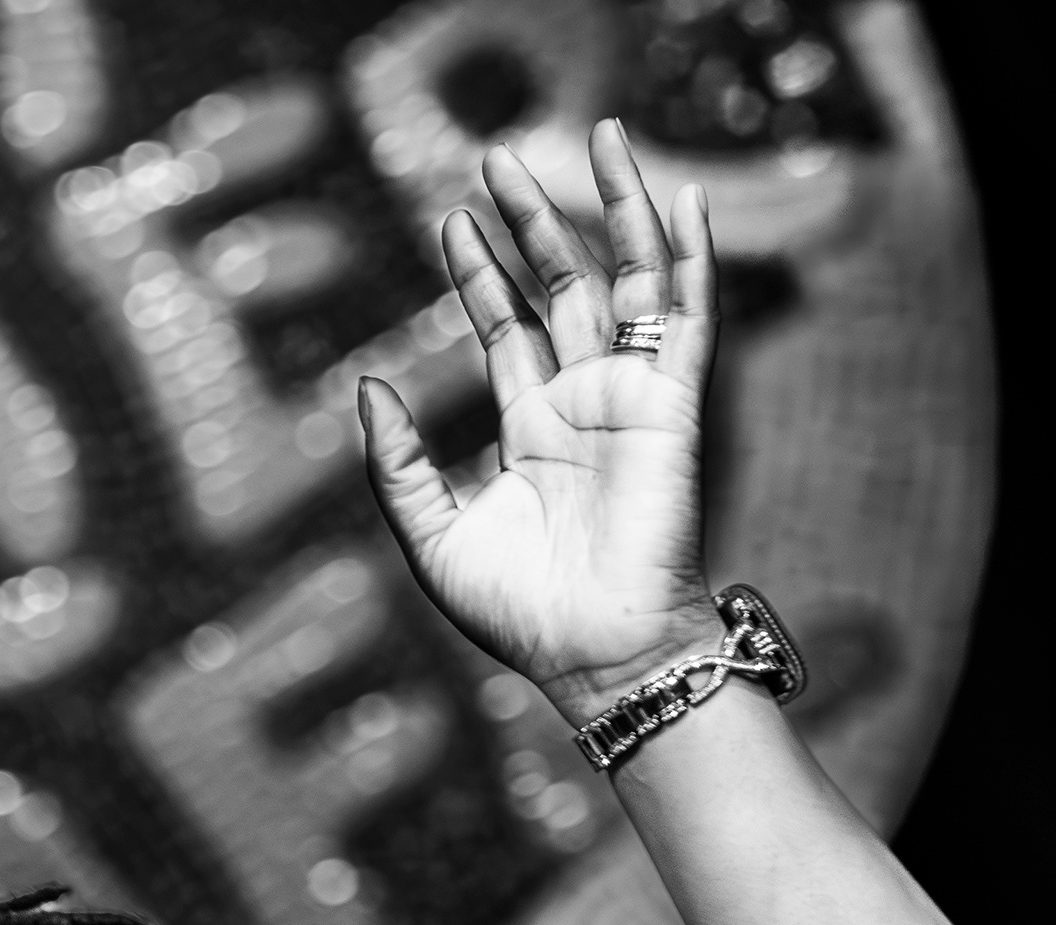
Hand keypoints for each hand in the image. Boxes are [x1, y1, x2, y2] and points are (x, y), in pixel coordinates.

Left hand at [360, 122, 723, 722]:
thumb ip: (393, 463)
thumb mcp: (429, 537)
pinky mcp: (673, 407)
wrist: (595, 659)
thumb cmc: (519, 618)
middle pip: (562, 287)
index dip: (480, 272)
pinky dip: (691, 257)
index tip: (452, 219)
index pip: (507, 328)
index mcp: (532, 432)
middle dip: (534, 220)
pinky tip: (686, 197)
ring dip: (615, 207)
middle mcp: (585, 405)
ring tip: (594, 134)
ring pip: (628, 281)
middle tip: (499, 157)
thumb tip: (364, 385)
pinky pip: (690, 318)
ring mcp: (632, 400)